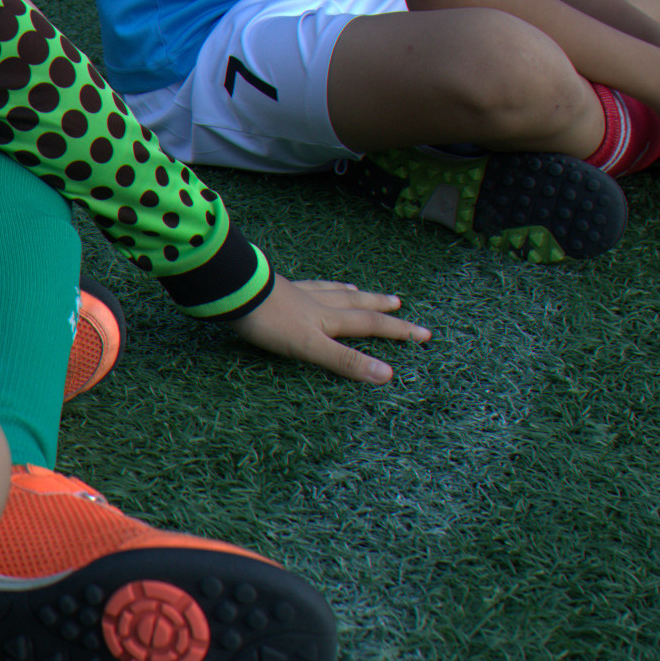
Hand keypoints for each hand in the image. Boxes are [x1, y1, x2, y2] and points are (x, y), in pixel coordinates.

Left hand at [229, 276, 429, 382]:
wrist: (234, 292)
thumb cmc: (270, 322)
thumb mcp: (310, 347)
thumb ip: (346, 360)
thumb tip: (387, 374)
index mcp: (329, 319)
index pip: (371, 325)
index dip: (399, 331)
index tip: (425, 334)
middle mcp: (318, 303)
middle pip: (356, 304)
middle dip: (379, 307)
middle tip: (399, 303)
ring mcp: (297, 294)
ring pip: (331, 292)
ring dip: (350, 293)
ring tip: (359, 290)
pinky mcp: (276, 290)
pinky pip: (307, 286)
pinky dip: (317, 286)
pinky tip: (311, 286)